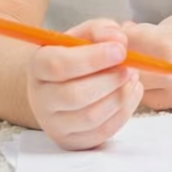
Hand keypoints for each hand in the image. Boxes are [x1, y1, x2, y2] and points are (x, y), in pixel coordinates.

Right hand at [25, 18, 142, 150]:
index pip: (58, 65)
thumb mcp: (86, 33)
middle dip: (110, 80)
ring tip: (132, 77)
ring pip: (89, 117)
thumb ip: (101, 30)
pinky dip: (123, 112)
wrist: (62, 82)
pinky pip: (100, 133)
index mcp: (39, 65)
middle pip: (74, 95)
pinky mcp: (70, 141)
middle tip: (130, 67)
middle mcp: (40, 98)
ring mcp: (53, 124)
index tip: (121, 51)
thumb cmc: (77, 53)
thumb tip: (118, 40)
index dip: (93, 58)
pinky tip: (131, 92)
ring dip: (119, 96)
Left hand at [123, 4, 171, 110]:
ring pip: (140, 91)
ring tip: (151, 61)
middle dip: (125, 59)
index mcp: (167, 44)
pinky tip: (169, 73)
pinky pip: (161, 100)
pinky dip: (157, 88)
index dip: (122, 36)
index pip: (125, 44)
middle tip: (131, 48)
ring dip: (139, 76)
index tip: (125, 30)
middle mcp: (167, 75)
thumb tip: (139, 34)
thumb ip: (163, 26)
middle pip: (126, 72)